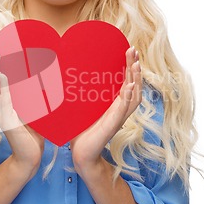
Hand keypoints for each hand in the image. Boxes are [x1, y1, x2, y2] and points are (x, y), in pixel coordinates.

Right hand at [0, 49, 43, 177]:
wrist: (30, 157)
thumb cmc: (33, 132)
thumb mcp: (32, 110)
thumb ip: (30, 96)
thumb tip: (39, 77)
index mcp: (2, 103)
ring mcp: (1, 115)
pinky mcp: (7, 123)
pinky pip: (4, 103)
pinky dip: (3, 88)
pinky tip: (4, 77)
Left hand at [70, 46, 141, 173]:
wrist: (80, 154)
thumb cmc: (80, 131)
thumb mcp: (83, 109)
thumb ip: (82, 94)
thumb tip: (68, 74)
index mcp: (114, 105)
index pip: (126, 82)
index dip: (129, 67)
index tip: (129, 49)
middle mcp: (119, 110)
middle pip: (134, 86)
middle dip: (135, 68)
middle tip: (133, 50)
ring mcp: (117, 118)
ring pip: (133, 97)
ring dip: (135, 79)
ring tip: (136, 64)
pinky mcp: (112, 126)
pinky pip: (123, 110)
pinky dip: (127, 98)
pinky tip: (129, 87)